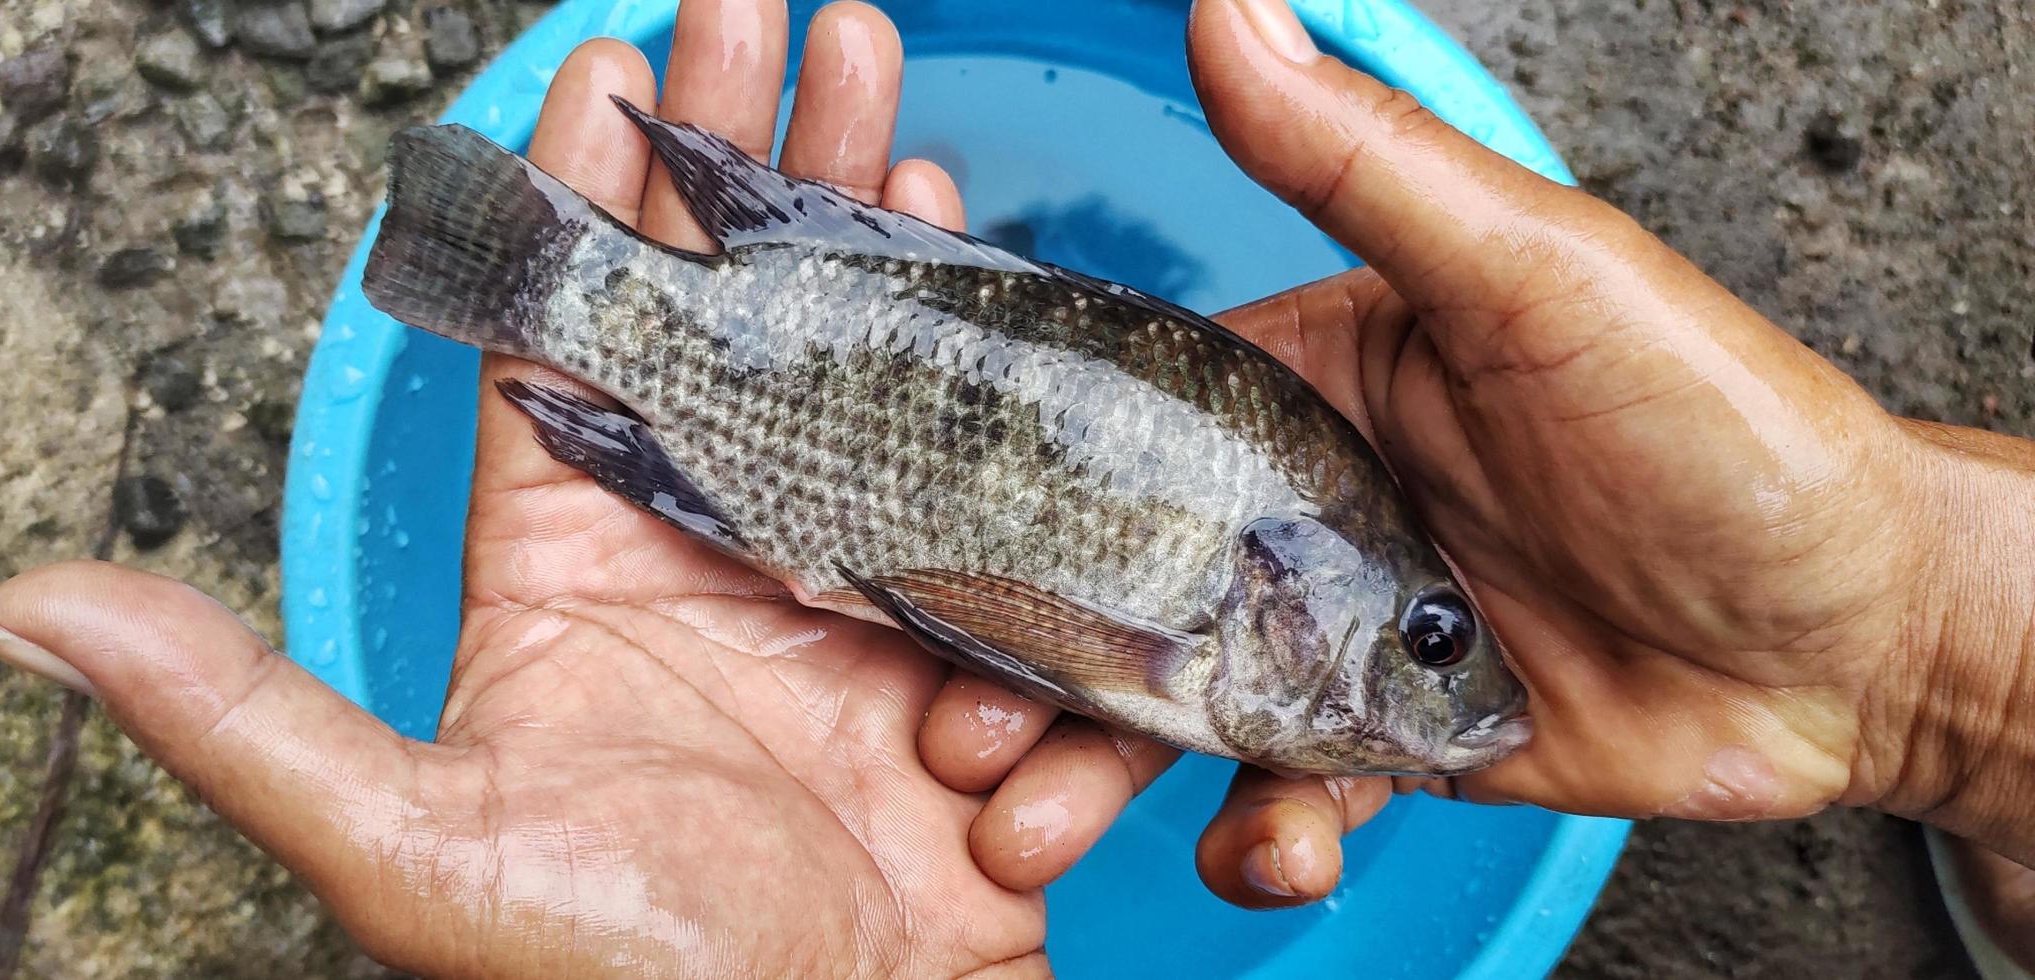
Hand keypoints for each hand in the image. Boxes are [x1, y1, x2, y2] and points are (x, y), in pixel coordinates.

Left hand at [0, 3, 1059, 974]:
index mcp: (569, 570)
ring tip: (876, 73)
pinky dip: (973, 344)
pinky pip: (961, 454)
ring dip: (863, 208)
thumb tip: (23, 605)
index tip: (609, 54)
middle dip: (749, 145)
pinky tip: (970, 248)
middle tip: (772, 5)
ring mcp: (837, 573)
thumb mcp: (408, 845)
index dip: (582, 191)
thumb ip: (235, 712)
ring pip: (846, 348)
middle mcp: (704, 547)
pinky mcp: (952, 616)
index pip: (562, 333)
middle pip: (723, 304)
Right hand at [965, 0, 2034, 897]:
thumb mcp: (1535, 275)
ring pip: (1178, 712)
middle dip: (1031, 668)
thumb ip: (1366, 167)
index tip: (911, 543)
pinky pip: (1287, 803)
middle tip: (954, 734)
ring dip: (1099, 775)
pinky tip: (1277, 849)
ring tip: (1039, 826)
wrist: (1867, 630)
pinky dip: (1261, 841)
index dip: (1006, 484)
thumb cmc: (1723, 422)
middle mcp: (1306, 512)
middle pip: (1120, 592)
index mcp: (1308, 385)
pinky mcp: (1397, 749)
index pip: (1118, 424)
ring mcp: (1346, 638)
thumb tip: (1231, 8)